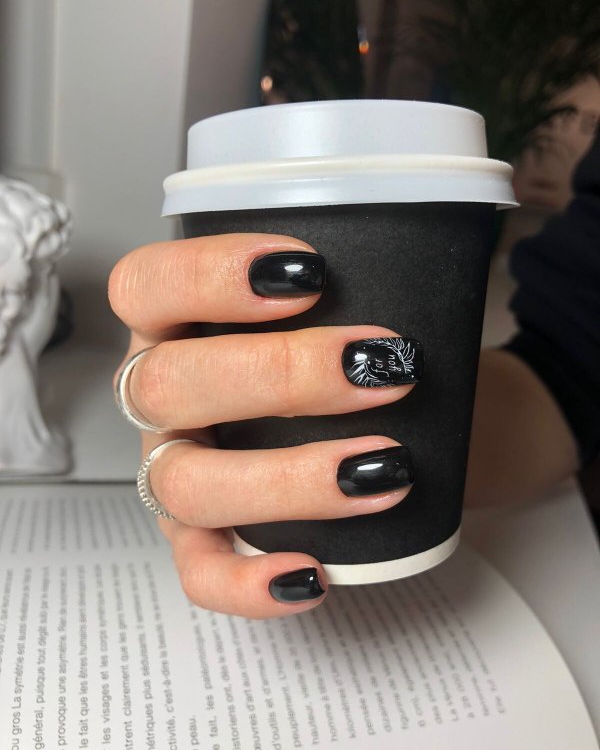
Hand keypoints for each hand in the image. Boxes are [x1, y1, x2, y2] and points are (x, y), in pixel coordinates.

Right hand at [109, 234, 417, 617]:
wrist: (380, 420)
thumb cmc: (347, 352)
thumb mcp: (346, 303)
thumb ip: (359, 286)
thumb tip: (424, 286)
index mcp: (175, 322)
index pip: (149, 284)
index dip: (212, 274)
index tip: (312, 273)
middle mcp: (163, 398)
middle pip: (167, 385)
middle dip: (279, 375)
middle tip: (381, 370)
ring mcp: (175, 471)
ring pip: (185, 486)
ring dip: (287, 479)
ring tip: (385, 471)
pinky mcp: (201, 540)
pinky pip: (200, 573)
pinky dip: (248, 583)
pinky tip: (312, 576)